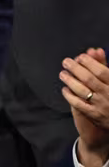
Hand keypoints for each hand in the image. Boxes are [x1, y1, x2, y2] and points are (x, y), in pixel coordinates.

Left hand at [63, 48, 108, 166]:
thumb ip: (104, 66)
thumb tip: (95, 50)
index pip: (102, 72)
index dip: (90, 63)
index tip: (80, 57)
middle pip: (90, 80)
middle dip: (76, 69)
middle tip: (66, 62)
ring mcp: (101, 106)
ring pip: (83, 91)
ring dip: (70, 81)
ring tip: (62, 74)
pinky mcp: (94, 116)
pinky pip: (78, 105)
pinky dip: (70, 96)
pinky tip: (64, 89)